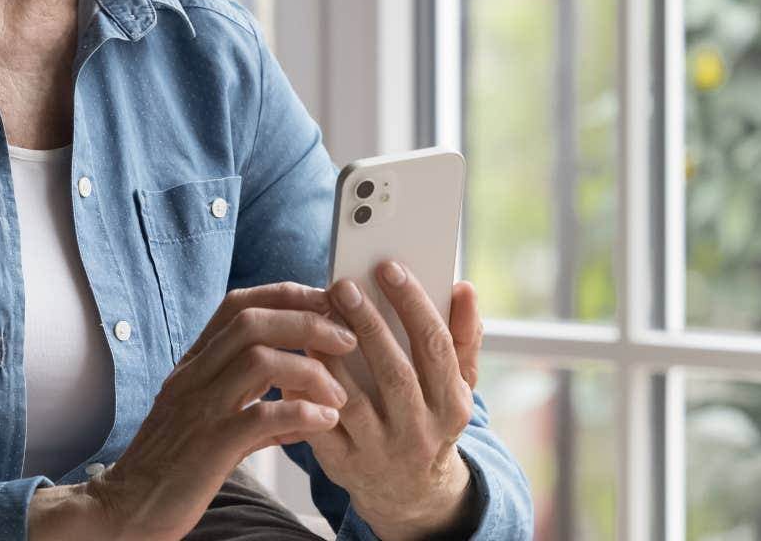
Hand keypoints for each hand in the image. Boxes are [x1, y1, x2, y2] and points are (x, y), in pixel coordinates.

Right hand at [33, 282, 359, 540]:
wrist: (126, 508)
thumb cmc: (171, 467)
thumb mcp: (207, 421)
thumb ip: (252, 407)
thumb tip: (302, 409)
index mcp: (193, 365)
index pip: (238, 305)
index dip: (286, 295)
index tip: (326, 303)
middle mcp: (193, 377)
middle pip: (252, 321)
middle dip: (308, 321)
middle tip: (347, 338)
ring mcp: (199, 409)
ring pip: (258, 360)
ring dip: (310, 370)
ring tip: (340, 392)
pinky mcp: (208, 446)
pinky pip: (260, 416)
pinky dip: (300, 414)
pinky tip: (323, 423)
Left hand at [299, 267, 483, 540]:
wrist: (409, 491)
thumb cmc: (430, 418)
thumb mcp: (457, 385)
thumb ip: (463, 336)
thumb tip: (463, 287)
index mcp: (452, 405)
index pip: (435, 348)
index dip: (413, 305)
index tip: (388, 268)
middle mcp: (419, 431)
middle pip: (394, 372)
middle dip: (368, 324)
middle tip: (343, 285)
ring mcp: (380, 451)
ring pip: (352, 399)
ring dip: (331, 356)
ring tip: (316, 315)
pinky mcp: (344, 464)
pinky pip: (320, 423)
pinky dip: (306, 390)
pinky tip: (297, 357)